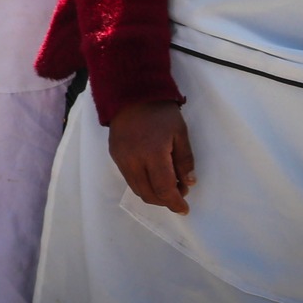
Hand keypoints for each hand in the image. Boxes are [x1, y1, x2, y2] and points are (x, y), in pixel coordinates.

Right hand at [109, 100, 194, 214]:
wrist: (131, 93)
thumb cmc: (161, 112)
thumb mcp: (180, 132)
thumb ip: (185, 159)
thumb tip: (188, 182)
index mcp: (154, 154)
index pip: (164, 189)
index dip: (175, 202)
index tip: (184, 208)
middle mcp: (134, 160)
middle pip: (148, 194)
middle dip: (165, 200)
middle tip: (179, 192)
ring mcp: (121, 158)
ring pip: (137, 189)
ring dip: (153, 194)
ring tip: (167, 185)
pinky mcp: (114, 155)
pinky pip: (129, 178)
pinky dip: (142, 183)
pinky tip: (152, 175)